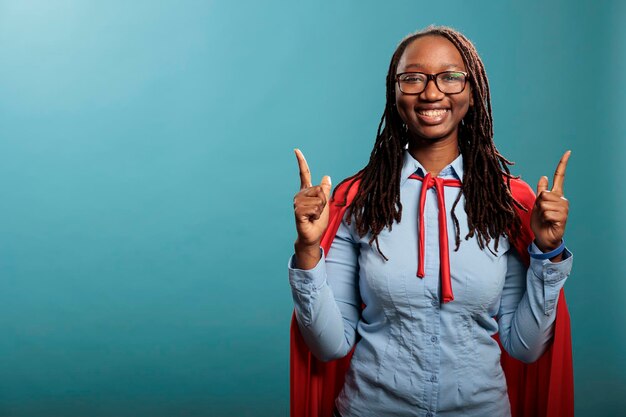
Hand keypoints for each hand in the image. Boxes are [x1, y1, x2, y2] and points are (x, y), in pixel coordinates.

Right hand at [293, 149, 331, 268]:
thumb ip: (325, 191)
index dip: (301, 161)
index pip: (304, 173)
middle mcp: (300, 195)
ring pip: (318, 199)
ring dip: (320, 210)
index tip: (296, 150)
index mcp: (306, 191)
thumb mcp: (325, 203)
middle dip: (323, 202)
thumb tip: (326, 176)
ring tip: (313, 216)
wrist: (313, 236)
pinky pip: (314, 208)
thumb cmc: (318, 221)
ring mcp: (297, 202)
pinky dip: (316, 215)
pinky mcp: (297, 210)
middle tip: (317, 212)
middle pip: (319, 190)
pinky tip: (310, 219)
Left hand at [531, 151, 570, 258]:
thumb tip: (543, 176)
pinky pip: (547, 213)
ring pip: (544, 203)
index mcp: (556, 195)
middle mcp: (562, 200)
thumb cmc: (541, 221)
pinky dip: (544, 218)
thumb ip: (541, 190)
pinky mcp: (563, 217)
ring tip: (546, 218)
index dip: (563, 164)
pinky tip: (549, 223)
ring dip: (541, 212)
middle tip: (542, 213)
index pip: (560, 177)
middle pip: (544, 194)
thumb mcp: (537, 204)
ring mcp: (564, 208)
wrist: (544, 238)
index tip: (568, 152)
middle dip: (539, 204)